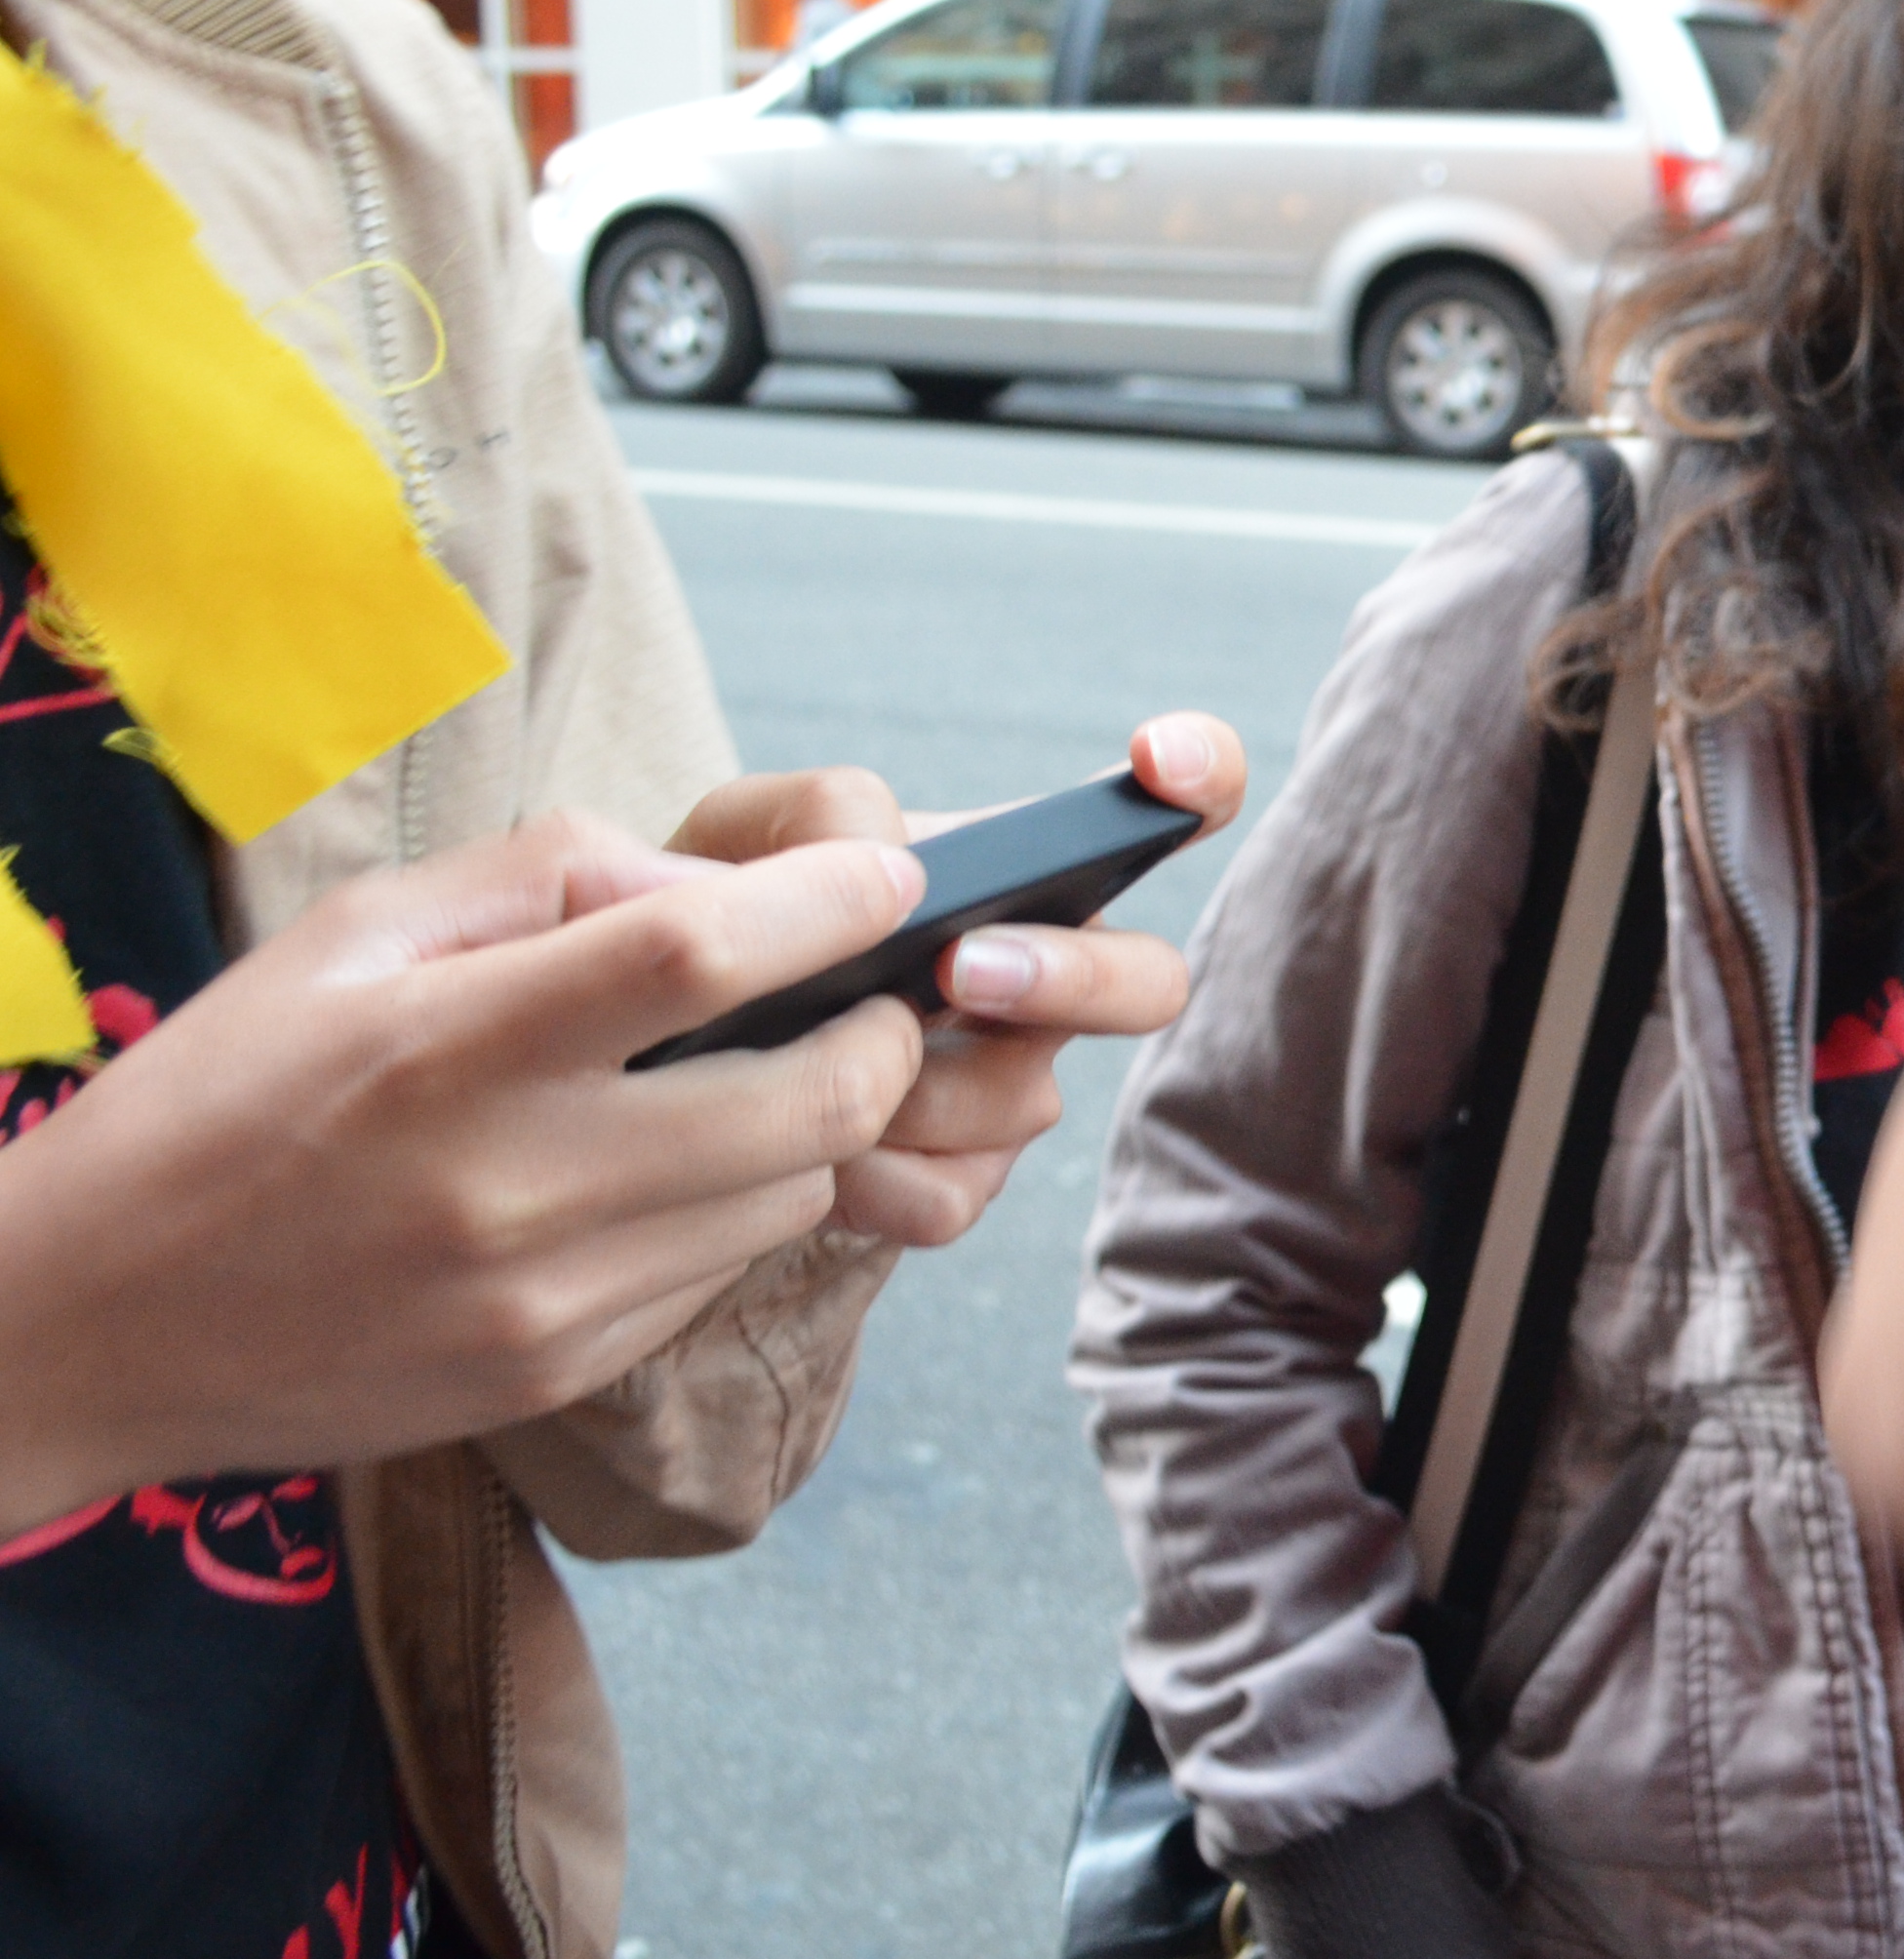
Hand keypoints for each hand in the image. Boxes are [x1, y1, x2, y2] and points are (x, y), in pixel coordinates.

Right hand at [0, 813, 929, 1534]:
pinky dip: (730, 1207)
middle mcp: (516, 1185)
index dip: (832, 901)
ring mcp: (548, 1298)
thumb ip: (546, 880)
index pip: (702, 955)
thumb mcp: (348, 939)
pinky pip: (719, 1271)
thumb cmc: (215, 1100)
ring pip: (793, 1193)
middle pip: (815, 1099)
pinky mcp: (561, 1370)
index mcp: (450, 1048)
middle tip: (864, 992)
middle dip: (878, 1031)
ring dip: (809, 1125)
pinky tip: (656, 1174)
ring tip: (746, 1079)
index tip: (882, 875)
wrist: (81, 1328)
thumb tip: (718, 886)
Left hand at [670, 712, 1245, 1248]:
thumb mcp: (738, 834)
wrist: (646, 1062)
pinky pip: (952, 1195)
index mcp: (1026, 866)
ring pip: (1025, 1099)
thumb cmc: (708, 920)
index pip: (1174, 801)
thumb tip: (893, 868)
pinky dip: (867, 1179)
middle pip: (1151, 982)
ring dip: (911, 1086)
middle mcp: (1050, 971)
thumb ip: (814, 813)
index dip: (1204, 773)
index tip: (1156, 762)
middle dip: (1071, 977)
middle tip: (962, 970)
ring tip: (798, 1067)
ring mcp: (1013, 1082)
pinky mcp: (962, 1180)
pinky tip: (804, 1155)